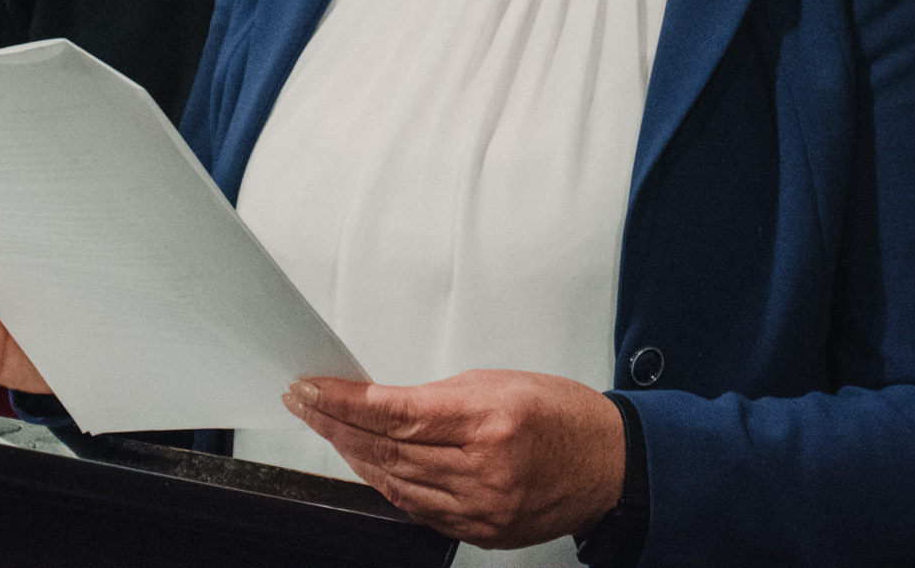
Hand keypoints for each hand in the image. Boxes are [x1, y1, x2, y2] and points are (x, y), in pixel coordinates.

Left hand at [283, 369, 623, 548]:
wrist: (608, 465)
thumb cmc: (563, 416)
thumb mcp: (500, 383)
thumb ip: (440, 398)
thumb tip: (387, 406)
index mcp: (489, 421)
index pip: (395, 413)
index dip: (344, 402)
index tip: (312, 389)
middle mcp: (483, 470)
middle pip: (387, 450)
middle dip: (337, 425)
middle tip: (305, 403)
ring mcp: (480, 508)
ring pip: (395, 483)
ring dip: (354, 455)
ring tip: (327, 428)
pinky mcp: (479, 531)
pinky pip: (417, 509)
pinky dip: (387, 485)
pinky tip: (368, 465)